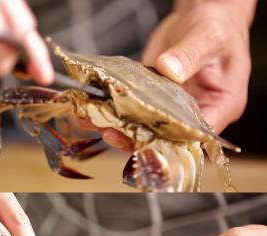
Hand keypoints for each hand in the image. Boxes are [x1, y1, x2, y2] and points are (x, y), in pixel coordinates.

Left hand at [95, 0, 254, 151]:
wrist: (201, 16)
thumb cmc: (217, 27)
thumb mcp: (207, 38)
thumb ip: (189, 55)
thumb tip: (168, 70)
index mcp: (220, 107)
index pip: (195, 137)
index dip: (169, 144)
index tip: (142, 140)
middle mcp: (194, 113)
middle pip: (165, 137)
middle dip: (134, 137)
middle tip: (109, 132)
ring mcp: (170, 107)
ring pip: (143, 125)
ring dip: (117, 126)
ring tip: (92, 121)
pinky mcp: (150, 96)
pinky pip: (131, 107)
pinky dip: (112, 108)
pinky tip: (90, 107)